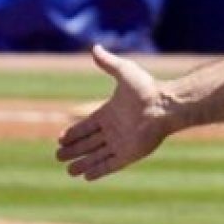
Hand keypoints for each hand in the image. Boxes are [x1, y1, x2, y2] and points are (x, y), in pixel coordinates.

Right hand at [56, 45, 172, 179]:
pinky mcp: (128, 154)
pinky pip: (109, 165)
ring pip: (96, 155)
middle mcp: (114, 129)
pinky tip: (85, 176)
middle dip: (73, 149)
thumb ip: (108, 63)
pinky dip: (97, 170)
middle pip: (89, 142)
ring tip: (67, 169)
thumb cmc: (146, 88)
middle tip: (58, 155)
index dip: (74, 132)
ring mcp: (121, 143)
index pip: (88, 125)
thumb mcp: (124, 71)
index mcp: (110, 112)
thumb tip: (95, 47)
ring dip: (82, 162)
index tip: (60, 138)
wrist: (165, 105)